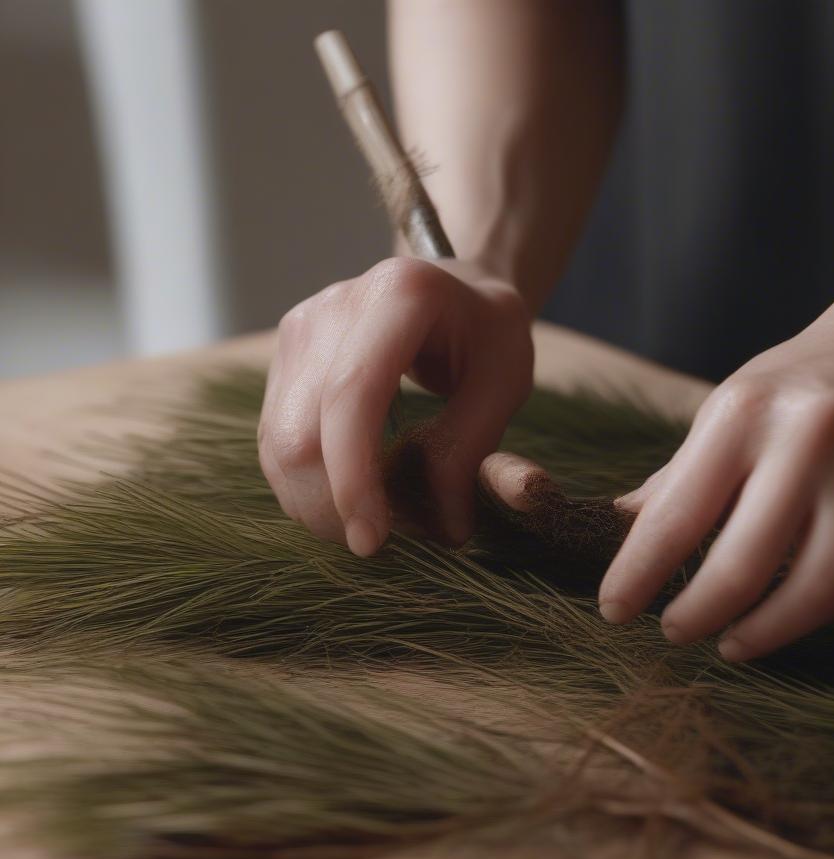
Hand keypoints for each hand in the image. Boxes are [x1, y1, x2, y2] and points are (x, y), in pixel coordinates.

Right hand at [258, 256, 532, 554]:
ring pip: (276, 446)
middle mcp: (333, 308)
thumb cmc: (487, 334)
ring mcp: (298, 330)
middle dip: (331, 505)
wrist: (453, 288)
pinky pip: (274, 442)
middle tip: (384, 537)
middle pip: (299, 432)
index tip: (372, 540)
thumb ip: (471, 450)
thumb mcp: (505, 383)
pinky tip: (348, 497)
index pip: (352, 396)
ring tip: (371, 519)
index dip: (353, 478)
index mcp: (399, 296)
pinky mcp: (283, 359)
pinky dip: (306, 486)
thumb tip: (444, 529)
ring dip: (315, 504)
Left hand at [597, 308, 833, 660]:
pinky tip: (810, 611)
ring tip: (734, 642)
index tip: (614, 610)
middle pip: (745, 567)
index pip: (675, 516)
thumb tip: (622, 527)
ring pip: (820, 593)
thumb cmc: (804, 384)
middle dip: (697, 615)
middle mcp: (815, 439)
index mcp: (747, 413)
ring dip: (767, 633)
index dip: (637, 575)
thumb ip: (681, 474)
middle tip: (674, 631)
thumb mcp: (731, 407)